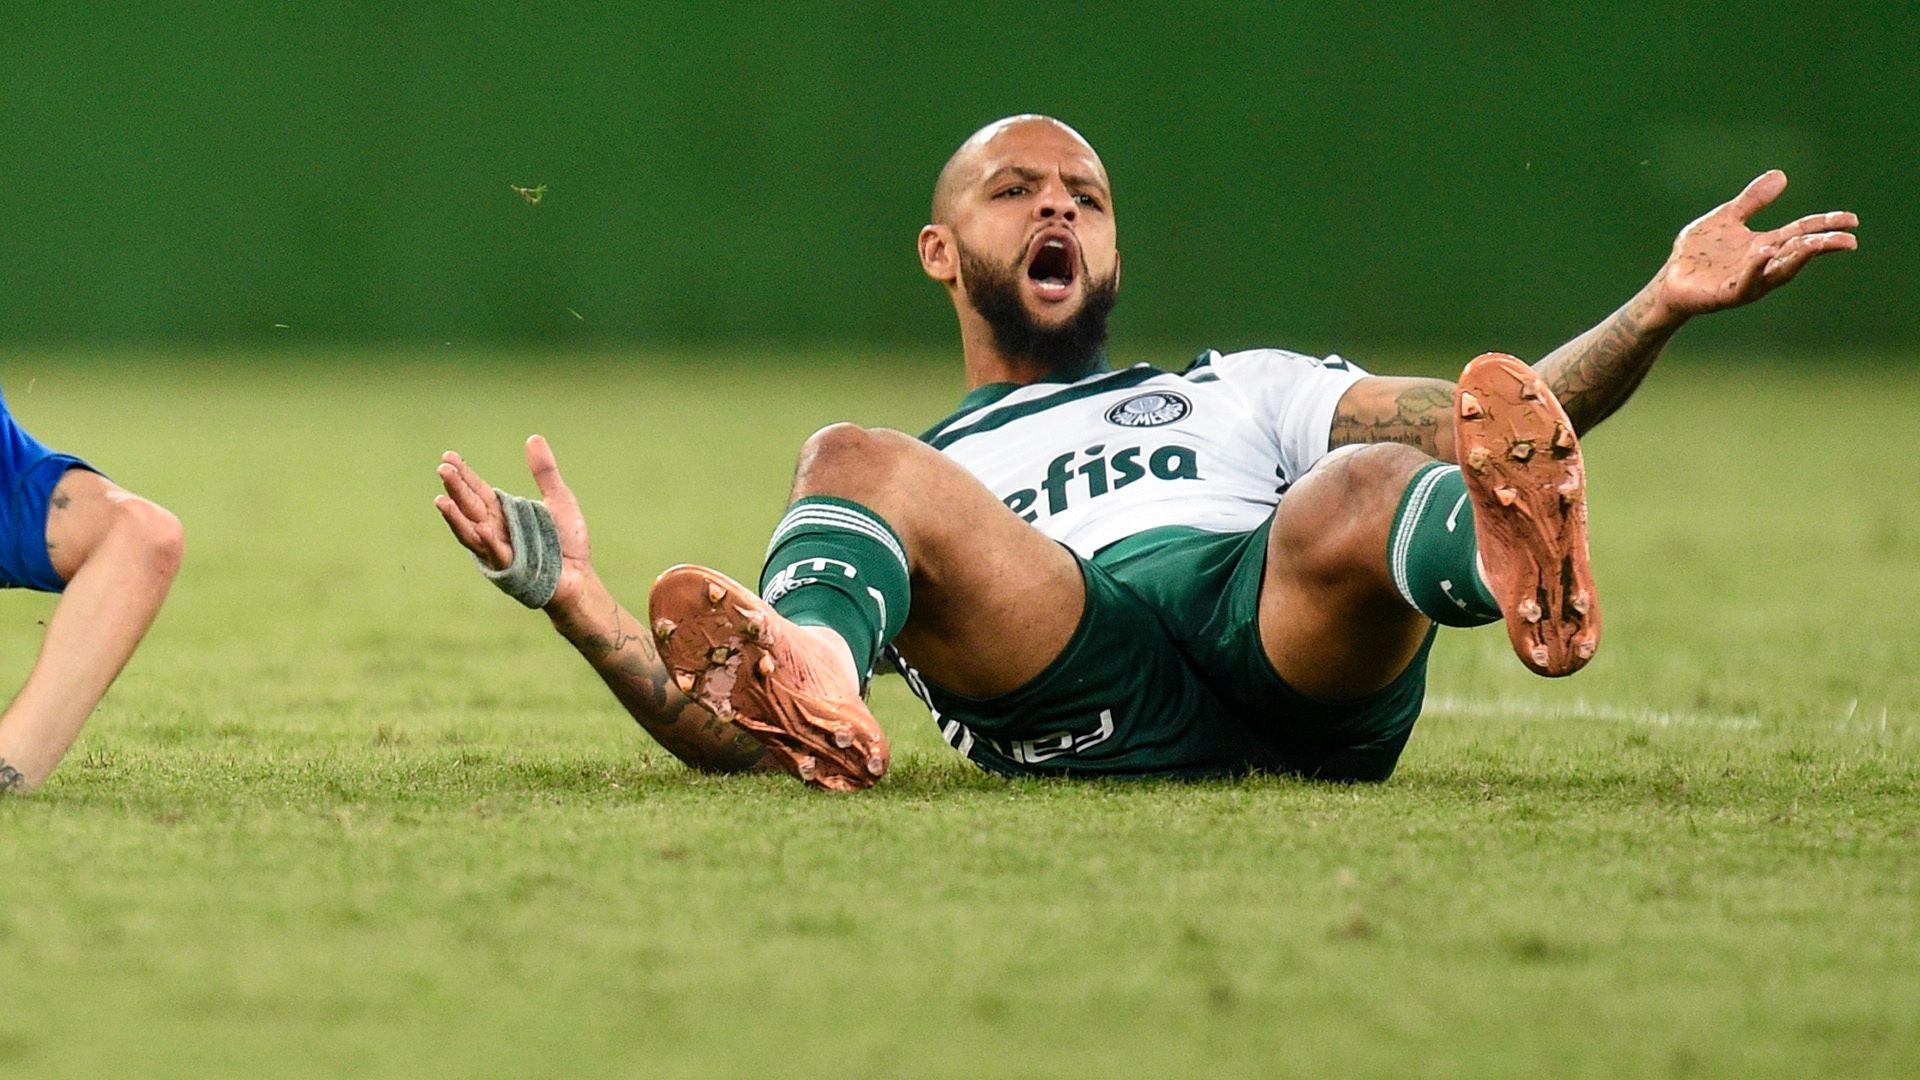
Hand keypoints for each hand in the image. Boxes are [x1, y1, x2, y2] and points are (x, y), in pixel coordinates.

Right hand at [435, 435, 593, 610]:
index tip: (449, 456)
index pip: (478, 490)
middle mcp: (496, 531)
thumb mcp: (559, 499)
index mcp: (504, 513)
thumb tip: (534, 438)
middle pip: (471, 507)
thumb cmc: (566, 543)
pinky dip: (489, 543)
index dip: (464, 474)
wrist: (581, 577)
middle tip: (443, 469)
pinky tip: (482, 528)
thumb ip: (545, 472)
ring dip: (456, 518)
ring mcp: (500, 551)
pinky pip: (498, 555)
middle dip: (456, 489)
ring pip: (472, 533)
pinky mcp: (512, 570)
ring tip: (442, 500)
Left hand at [1652, 170, 1857, 318]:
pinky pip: (1746, 281)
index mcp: (1765, 245)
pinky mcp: (1727, 293)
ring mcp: (1747, 280)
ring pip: (1779, 271)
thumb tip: (1781, 175)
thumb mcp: (1727, 218)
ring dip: (1797, 258)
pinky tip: (1764, 253)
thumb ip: (1752, 200)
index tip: (1852, 220)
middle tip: (1848, 240)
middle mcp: (1762, 263)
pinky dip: (1756, 268)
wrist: (1670, 280)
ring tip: (1814, 244)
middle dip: (1822, 246)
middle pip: (1798, 253)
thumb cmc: (1699, 253)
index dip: (1826, 225)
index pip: (1801, 232)